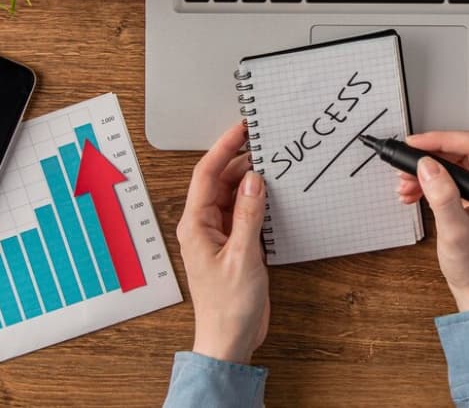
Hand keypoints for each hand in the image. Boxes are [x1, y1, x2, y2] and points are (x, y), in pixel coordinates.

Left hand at [177, 122, 269, 363]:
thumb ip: (248, 215)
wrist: (229, 340)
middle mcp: (204, 225)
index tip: (241, 128)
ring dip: (250, 180)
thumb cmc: (227, 307)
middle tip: (264, 142)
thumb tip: (253, 179)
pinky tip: (272, 194)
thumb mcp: (242, 256)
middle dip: (240, 160)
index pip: (206, 174)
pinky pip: (243, 212)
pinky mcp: (234, 244)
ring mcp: (219, 234)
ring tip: (272, 163)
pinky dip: (257, 200)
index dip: (224, 147)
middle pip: (220, 180)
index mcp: (196, 225)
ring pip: (233, 194)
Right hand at [397, 131, 468, 311]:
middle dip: (429, 159)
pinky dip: (432, 181)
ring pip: (455, 163)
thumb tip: (427, 166)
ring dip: (427, 171)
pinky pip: (454, 175)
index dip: (440, 140)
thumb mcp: (455, 233)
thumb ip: (442, 198)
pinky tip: (414, 192)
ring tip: (405, 186)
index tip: (413, 146)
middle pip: (462, 151)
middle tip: (404, 169)